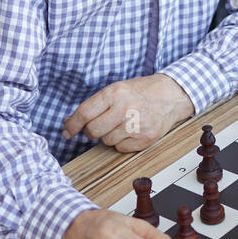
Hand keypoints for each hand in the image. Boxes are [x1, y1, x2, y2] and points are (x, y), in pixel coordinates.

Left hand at [62, 73, 193, 151]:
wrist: (170, 95)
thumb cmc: (141, 92)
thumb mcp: (116, 89)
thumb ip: (94, 105)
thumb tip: (69, 123)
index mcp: (115, 93)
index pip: (84, 113)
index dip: (72, 125)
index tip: (67, 132)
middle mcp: (125, 109)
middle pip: (93, 131)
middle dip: (92, 131)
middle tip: (100, 125)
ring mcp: (136, 125)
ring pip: (107, 141)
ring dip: (109, 136)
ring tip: (122, 123)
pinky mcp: (145, 138)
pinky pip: (121, 148)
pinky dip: (122, 142)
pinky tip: (132, 130)